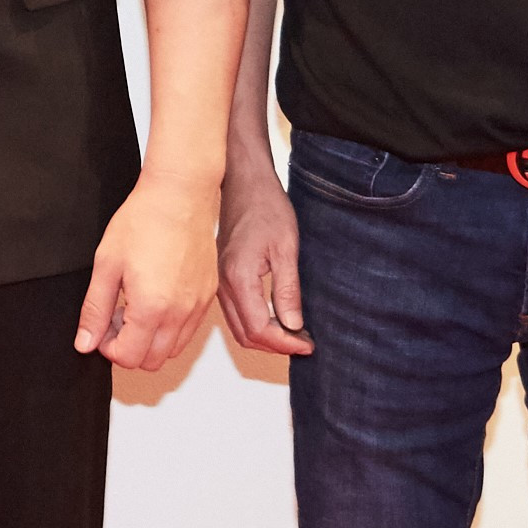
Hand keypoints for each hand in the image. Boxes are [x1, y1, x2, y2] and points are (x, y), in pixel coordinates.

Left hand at [77, 172, 217, 370]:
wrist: (179, 195)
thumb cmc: (144, 220)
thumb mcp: (106, 264)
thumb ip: (95, 309)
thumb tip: (85, 342)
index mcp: (152, 308)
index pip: (128, 358)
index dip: (108, 348)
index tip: (101, 327)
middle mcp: (180, 313)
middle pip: (152, 361)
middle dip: (129, 347)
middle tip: (116, 317)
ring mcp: (197, 306)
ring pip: (173, 350)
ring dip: (150, 340)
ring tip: (135, 306)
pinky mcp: (207, 295)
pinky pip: (189, 330)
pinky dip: (170, 328)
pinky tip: (155, 299)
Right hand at [216, 170, 309, 358]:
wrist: (244, 182)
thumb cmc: (265, 207)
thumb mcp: (286, 248)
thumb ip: (288, 290)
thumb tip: (293, 326)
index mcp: (239, 278)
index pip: (259, 329)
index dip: (285, 343)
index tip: (308, 344)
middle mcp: (223, 284)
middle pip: (246, 335)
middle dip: (276, 345)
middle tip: (304, 342)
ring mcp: (219, 281)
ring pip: (239, 327)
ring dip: (266, 336)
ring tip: (295, 332)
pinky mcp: (222, 277)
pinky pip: (235, 313)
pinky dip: (256, 323)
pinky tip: (278, 316)